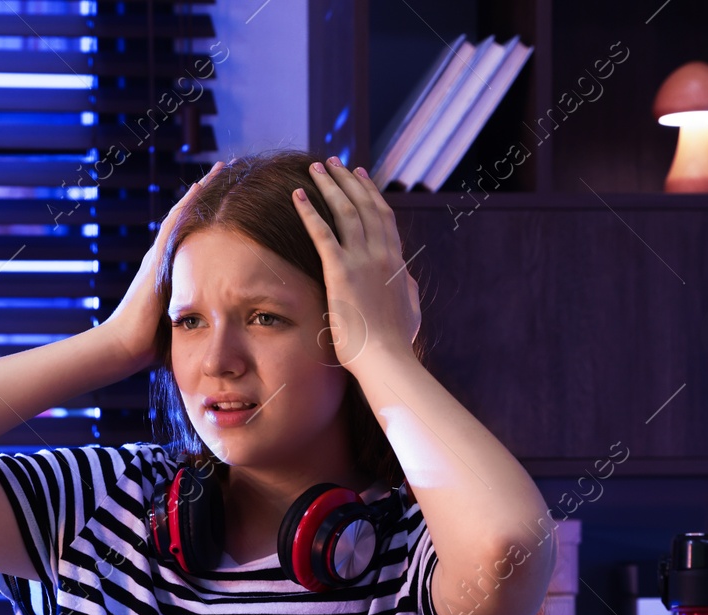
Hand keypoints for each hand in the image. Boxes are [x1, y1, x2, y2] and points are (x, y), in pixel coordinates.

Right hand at [101, 160, 223, 372]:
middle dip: (207, 195)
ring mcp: (158, 256)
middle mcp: (163, 258)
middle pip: (188, 218)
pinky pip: (173, 226)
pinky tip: (200, 188)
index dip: (210, 217)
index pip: (193, 237)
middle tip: (227, 168)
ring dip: (201, 192)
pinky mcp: (156, 259)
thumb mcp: (183, 325)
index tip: (231, 198)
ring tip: (220, 169)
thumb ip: (200, 318)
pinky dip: (187, 206)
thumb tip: (226, 326)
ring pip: (182, 215)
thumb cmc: (151, 344)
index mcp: (170, 272)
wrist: (124, 346)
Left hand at [291, 157, 421, 367]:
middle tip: (332, 162)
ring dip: (328, 186)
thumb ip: (408, 289)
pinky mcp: (342, 272)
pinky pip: (322, 233)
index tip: (359, 176)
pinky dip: (309, 211)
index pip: (383, 217)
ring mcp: (363, 261)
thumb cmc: (396, 344)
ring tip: (314, 168)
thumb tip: (408, 278)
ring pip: (345, 211)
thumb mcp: (410, 310)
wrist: (388, 359)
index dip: (369, 193)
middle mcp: (382, 254)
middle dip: (346, 180)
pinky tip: (297, 195)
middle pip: (364, 205)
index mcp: (397, 262)